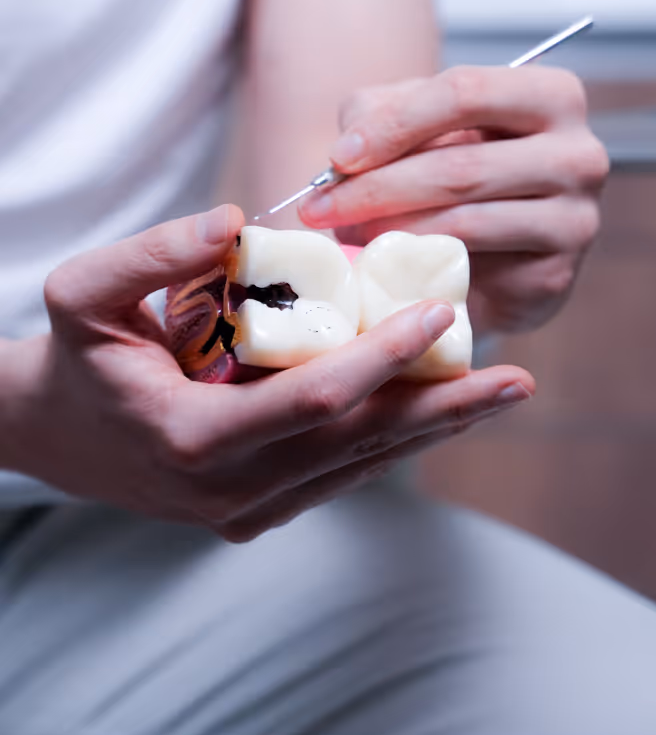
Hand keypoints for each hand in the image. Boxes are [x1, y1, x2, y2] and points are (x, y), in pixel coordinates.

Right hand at [1, 206, 533, 540]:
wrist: (60, 435)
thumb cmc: (75, 356)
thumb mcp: (85, 291)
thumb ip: (154, 254)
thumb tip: (240, 220)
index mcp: (193, 442)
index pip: (313, 402)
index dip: (381, 360)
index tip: (438, 316)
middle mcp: (230, 494)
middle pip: (358, 448)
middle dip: (440, 411)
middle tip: (515, 379)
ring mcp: (248, 513)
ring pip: (360, 468)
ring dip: (429, 429)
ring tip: (496, 392)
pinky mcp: (261, 512)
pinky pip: (342, 475)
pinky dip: (393, 440)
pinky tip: (438, 410)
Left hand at [299, 66, 608, 333]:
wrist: (498, 246)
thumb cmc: (456, 166)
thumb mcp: (416, 123)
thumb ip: (380, 116)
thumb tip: (345, 155)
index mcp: (551, 96)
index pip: (464, 93)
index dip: (393, 124)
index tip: (337, 157)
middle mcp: (579, 154)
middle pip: (460, 165)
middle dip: (376, 188)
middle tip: (319, 209)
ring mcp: (576, 220)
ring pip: (463, 222)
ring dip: (389, 231)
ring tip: (344, 233)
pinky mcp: (555, 277)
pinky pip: (473, 271)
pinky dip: (417, 269)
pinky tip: (385, 266)